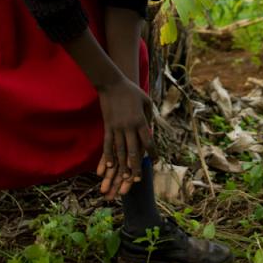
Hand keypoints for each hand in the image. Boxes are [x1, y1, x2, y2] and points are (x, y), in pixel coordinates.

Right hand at [95, 78, 154, 199]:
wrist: (112, 83)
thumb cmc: (131, 91)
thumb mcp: (146, 101)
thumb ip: (150, 116)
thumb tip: (151, 130)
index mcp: (140, 121)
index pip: (148, 142)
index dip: (152, 153)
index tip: (155, 161)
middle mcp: (129, 126)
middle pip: (134, 151)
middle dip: (136, 166)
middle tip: (137, 179)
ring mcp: (116, 127)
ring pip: (120, 150)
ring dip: (122, 165)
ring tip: (124, 177)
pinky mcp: (107, 127)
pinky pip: (107, 144)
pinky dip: (107, 156)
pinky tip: (108, 166)